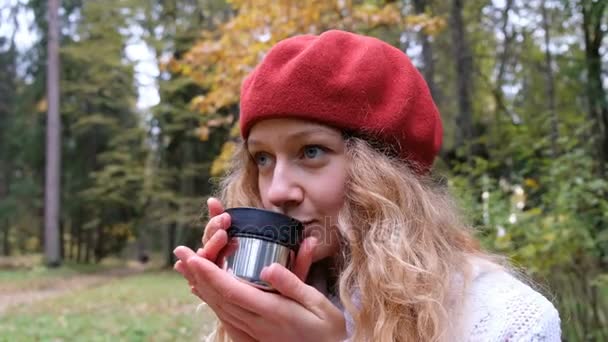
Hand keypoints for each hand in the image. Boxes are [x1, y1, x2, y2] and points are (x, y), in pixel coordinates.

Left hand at [173, 245, 345, 341]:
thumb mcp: (318, 304)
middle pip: (218, 298)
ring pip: (218, 307)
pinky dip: (210, 300)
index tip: (195, 257)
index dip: (210, 274)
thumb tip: (268, 267)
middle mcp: (257, 323)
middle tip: (181, 253)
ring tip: (185, 267)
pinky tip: (201, 291)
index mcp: (272, 311)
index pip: (232, 291)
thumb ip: (293, 284)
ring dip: (199, 285)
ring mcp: (253, 332)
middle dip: (197, 274)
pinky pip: (224, 316)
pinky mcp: (252, 336)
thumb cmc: (326, 329)